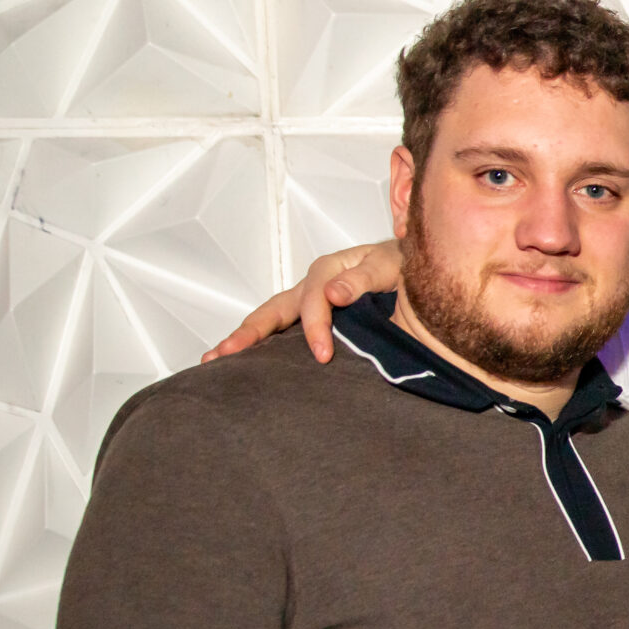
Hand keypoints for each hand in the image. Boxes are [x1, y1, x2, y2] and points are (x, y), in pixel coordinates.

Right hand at [203, 240, 403, 365]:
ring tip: (216, 359)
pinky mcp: (312, 317)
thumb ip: (362, 279)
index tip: (322, 355)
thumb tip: (333, 294)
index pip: (312, 301)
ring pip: (270, 320)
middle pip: (273, 310)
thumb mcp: (387, 265)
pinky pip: (282, 330)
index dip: (314, 328)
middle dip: (248, 333)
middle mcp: (312, 286)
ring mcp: (307, 302)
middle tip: (224, 354)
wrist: (412, 269)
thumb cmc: (400, 265)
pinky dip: (261, 345)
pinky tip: (245, 363)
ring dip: (244, 339)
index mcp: (328, 271)